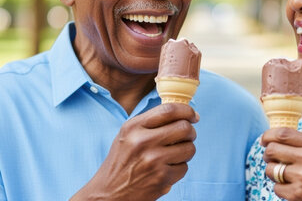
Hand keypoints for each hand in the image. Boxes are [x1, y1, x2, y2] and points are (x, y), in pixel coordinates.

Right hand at [71, 103, 198, 200]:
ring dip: (186, 151)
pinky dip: (179, 169)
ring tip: (174, 156)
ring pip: (189, 148)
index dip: (187, 111)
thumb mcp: (128, 135)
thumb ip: (151, 123)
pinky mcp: (161, 178)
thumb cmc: (121, 162)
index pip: (169, 110)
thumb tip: (184, 114)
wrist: (108, 194)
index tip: (193, 115)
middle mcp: (143, 141)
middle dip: (190, 132)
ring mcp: (153, 160)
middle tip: (187, 137)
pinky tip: (166, 170)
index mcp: (134, 127)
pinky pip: (184, 167)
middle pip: (184, 128)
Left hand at [261, 128, 301, 200]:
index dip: (268, 136)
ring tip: (285, 176)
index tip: (264, 140)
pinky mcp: (297, 194)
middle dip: (268, 155)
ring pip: (271, 170)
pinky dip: (281, 189)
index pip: (283, 134)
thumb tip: (277, 139)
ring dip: (274, 173)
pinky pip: (276, 188)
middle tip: (272, 159)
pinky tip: (293, 188)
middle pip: (272, 150)